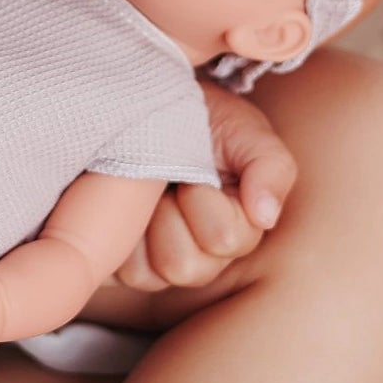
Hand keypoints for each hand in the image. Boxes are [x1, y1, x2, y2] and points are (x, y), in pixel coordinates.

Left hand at [113, 80, 298, 291]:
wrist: (150, 106)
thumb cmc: (205, 120)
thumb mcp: (245, 131)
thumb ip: (271, 168)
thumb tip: (265, 216)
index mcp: (236, 232)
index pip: (224, 239)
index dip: (202, 197)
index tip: (196, 164)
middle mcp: (200, 257)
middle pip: (185, 267)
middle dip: (169, 214)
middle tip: (165, 179)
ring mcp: (157, 265)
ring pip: (148, 275)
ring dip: (139, 223)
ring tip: (143, 191)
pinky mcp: (120, 265)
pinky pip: (115, 272)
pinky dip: (111, 233)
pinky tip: (117, 203)